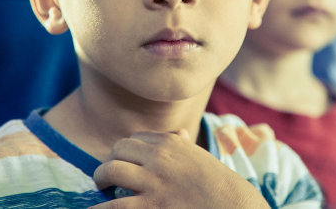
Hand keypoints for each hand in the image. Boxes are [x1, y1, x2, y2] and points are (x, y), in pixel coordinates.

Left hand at [92, 129, 268, 208]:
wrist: (234, 207)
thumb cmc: (217, 185)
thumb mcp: (200, 158)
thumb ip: (183, 146)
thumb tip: (177, 134)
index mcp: (172, 142)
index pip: (134, 139)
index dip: (127, 152)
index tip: (128, 164)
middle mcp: (160, 157)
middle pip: (118, 150)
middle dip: (111, 161)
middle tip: (110, 176)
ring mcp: (154, 182)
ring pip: (110, 170)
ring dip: (101, 178)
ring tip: (103, 188)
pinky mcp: (152, 207)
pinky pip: (114, 207)